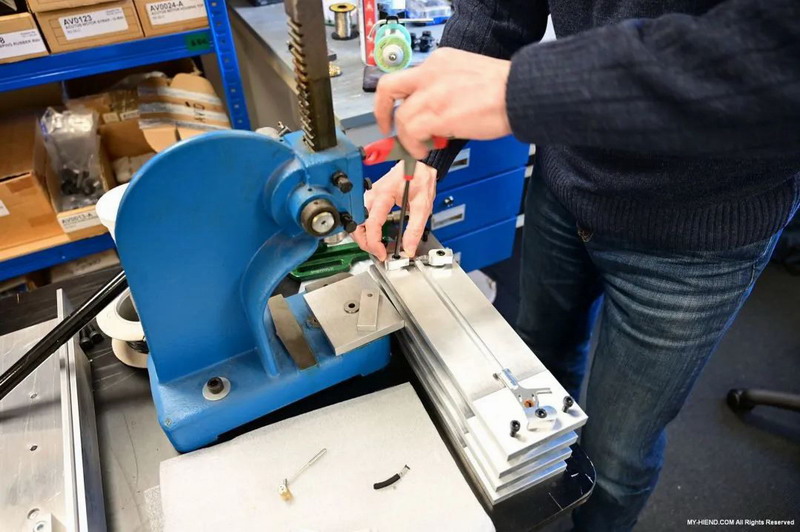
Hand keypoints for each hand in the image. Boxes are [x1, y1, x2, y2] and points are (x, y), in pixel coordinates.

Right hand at [352, 162, 436, 260]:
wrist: (418, 164)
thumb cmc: (419, 177)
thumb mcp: (423, 204)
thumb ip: (415, 228)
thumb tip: (409, 247)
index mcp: (384, 195)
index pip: (371, 223)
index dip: (374, 242)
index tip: (381, 253)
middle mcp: (373, 195)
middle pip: (357, 224)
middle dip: (364, 242)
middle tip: (377, 252)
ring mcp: (370, 196)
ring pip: (357, 222)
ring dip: (363, 237)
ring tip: (377, 247)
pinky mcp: (371, 199)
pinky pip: (362, 217)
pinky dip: (366, 230)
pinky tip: (376, 236)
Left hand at [374, 48, 511, 159]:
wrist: (520, 92)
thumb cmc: (505, 90)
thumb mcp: (468, 78)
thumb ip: (446, 91)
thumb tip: (437, 118)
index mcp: (439, 62)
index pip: (409, 78)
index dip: (401, 99)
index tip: (397, 112)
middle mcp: (431, 73)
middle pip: (388, 88)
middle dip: (381, 111)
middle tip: (387, 128)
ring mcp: (432, 93)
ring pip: (401, 117)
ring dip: (407, 138)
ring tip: (420, 148)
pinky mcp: (438, 113)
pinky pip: (412, 132)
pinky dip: (414, 146)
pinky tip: (425, 151)